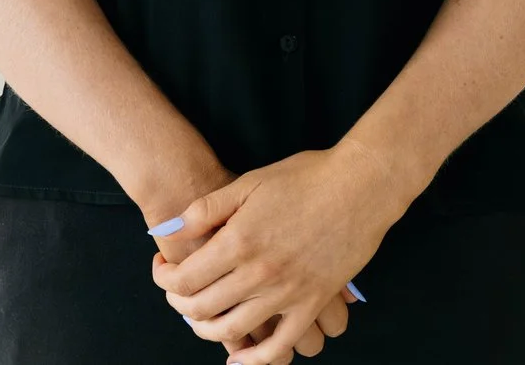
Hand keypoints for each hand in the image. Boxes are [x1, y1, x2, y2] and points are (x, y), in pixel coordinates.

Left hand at [153, 145, 405, 364]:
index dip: (164, 278)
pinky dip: (255, 358)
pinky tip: (239, 357)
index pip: (184, 278)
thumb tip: (170, 227)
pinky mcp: (312, 304)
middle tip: (177, 292)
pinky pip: (280, 345)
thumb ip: (207, 209)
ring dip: (207, 331)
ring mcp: (287, 293)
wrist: (361, 185)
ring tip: (200, 317)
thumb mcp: (249, 182)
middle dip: (179, 304)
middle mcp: (259, 273)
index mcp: (239, 241)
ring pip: (233, 331)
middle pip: (201, 308)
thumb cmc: (305, 177)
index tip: (163, 268)